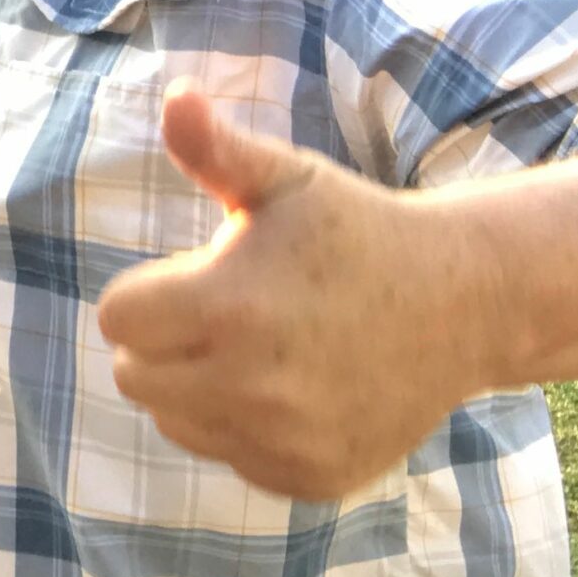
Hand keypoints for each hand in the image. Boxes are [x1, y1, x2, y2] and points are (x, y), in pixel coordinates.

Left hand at [94, 80, 497, 500]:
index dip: (144, 295)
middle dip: (160, 342)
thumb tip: (174, 99)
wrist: (460, 303)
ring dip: (193, 387)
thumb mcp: (286, 179)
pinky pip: (230, 455)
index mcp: (230, 308)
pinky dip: (242, 427)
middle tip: (219, 314)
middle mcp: (253, 386)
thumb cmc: (354, 230)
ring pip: (174, 421)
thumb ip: (216, 149)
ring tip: (255, 347)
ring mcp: (284, 440)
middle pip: (134, 377)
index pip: (117, 319)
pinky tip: (290, 388)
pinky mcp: (309, 477)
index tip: (191, 277)